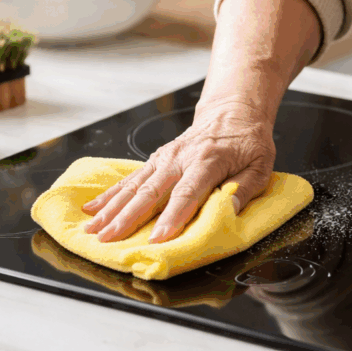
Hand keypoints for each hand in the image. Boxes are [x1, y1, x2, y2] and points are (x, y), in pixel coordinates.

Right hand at [80, 99, 275, 243]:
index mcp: (208, 161)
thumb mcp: (260, 165)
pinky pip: (130, 178)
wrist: (233, 112)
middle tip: (107, 238)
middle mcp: (181, 158)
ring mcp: (165, 158)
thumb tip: (230, 211)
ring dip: (111, 208)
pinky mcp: (156, 159)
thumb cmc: (248, 142)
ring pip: (134, 185)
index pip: (187, 193)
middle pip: (151, 191)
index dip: (172, 217)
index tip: (157, 238)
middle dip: (127, 217)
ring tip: (92, 228)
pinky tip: (91, 207)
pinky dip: (109, 193)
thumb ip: (244, 189)